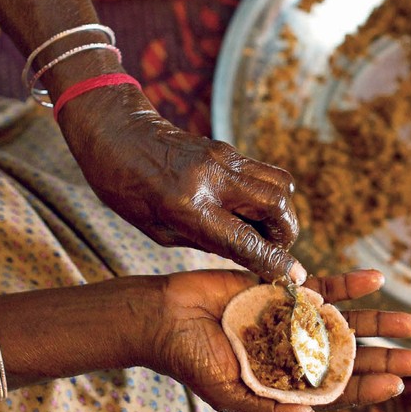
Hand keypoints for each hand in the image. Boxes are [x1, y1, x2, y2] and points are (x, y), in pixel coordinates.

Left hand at [61, 86, 305, 284]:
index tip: (295, 277)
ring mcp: (223, 158)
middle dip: (287, 233)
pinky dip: (268, 196)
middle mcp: (213, 179)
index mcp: (189, 206)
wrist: (115, 134)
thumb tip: (252, 254)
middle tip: (274, 248)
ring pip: (280, 183)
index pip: (247, 239)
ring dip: (282, 212)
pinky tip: (249, 210)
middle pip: (278, 204)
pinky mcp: (227, 149)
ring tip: (264, 230)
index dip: (276, 260)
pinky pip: (264, 173)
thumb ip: (208, 242)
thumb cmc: (127, 190)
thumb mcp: (160, 231)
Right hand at [143, 268, 410, 411]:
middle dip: (386, 358)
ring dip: (379, 322)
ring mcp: (294, 322)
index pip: (337, 392)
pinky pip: (324, 288)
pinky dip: (349, 284)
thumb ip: (270, 410)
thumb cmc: (192, 362)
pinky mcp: (285, 291)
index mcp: (287, 385)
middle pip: (351, 359)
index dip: (368, 389)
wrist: (164, 316)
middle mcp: (297, 355)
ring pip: (346, 323)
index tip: (397, 384)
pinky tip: (375, 280)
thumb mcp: (229, 394)